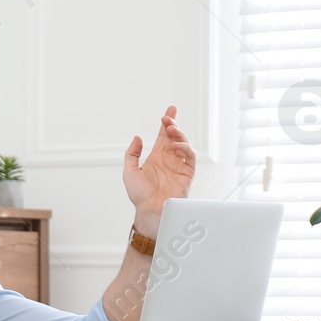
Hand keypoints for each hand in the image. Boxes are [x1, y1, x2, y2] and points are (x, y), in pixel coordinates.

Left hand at [124, 105, 196, 231]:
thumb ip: (132, 154)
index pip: (163, 136)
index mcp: (157, 157)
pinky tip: (175, 145)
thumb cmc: (139, 194)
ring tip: (170, 129)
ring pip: (183, 143)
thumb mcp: (130, 171)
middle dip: (173, 124)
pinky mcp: (187, 172)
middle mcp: (169, 158)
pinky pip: (190, 156)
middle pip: (174, 136)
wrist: (149, 209)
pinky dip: (185, 148)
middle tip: (168, 117)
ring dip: (178, 134)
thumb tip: (137, 138)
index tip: (170, 110)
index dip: (167, 122)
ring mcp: (179, 164)